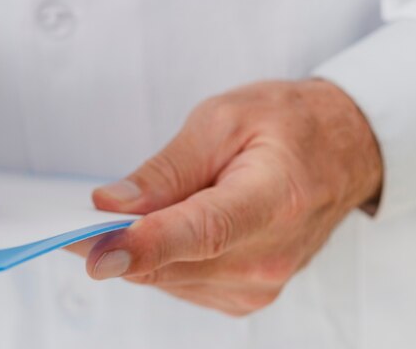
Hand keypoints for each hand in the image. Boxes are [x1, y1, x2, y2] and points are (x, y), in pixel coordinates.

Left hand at [74, 79, 381, 315]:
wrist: (343, 153)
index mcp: (273, 200)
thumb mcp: (222, 119)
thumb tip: (112, 203)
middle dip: (114, 243)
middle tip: (71, 220)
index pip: (203, 232)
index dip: (146, 246)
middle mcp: (269, 256)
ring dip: (137, 248)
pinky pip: (179, 283)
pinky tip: (168, 224)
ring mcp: (260, 284)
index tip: (98, 254)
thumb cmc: (288, 126)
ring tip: (136, 208)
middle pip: (172, 264)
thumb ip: (166, 168)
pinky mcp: (245, 296)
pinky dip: (159, 257)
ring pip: (166, 278)